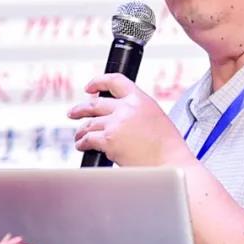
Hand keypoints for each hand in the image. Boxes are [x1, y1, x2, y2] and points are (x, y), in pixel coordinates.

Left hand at [67, 73, 191, 166]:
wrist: (171, 163)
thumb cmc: (168, 147)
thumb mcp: (156, 118)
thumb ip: (137, 112)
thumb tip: (120, 118)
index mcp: (140, 99)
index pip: (115, 81)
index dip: (98, 82)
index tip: (90, 87)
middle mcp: (126, 108)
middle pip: (95, 104)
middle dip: (80, 109)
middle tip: (73, 113)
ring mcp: (116, 123)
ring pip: (90, 123)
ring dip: (81, 130)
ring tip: (79, 136)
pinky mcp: (109, 140)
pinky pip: (88, 139)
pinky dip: (82, 143)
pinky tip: (82, 146)